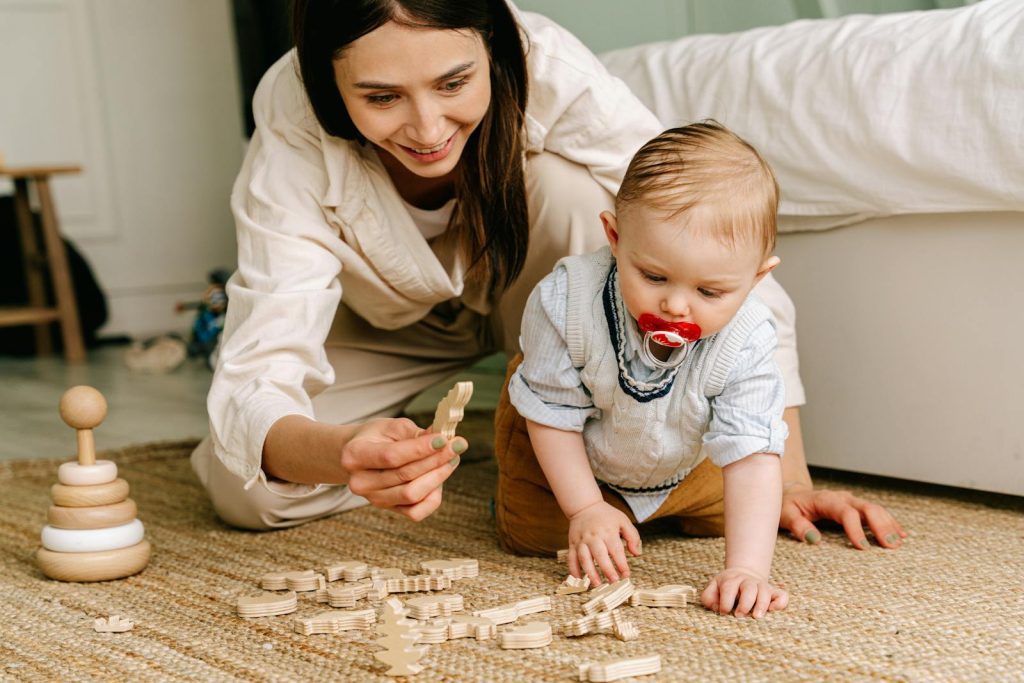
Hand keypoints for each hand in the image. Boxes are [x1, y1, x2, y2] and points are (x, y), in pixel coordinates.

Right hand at [342, 417, 464, 521]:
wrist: (359, 456)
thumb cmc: (376, 437)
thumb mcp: (391, 426)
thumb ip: (415, 433)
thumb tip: (443, 439)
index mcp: (354, 455)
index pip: (392, 456)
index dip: (420, 449)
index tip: (444, 439)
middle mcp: (360, 482)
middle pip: (405, 475)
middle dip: (436, 460)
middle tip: (457, 445)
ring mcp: (374, 499)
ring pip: (412, 495)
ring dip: (438, 476)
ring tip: (452, 458)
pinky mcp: (389, 510)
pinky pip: (416, 512)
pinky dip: (433, 496)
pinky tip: (440, 477)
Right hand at [567, 501, 640, 585]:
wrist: (585, 506)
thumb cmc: (607, 515)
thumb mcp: (623, 521)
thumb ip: (632, 537)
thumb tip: (636, 554)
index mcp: (608, 532)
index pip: (616, 550)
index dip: (621, 564)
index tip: (626, 575)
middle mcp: (594, 537)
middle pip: (600, 555)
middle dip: (607, 570)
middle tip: (614, 582)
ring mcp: (581, 541)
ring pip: (584, 558)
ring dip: (590, 573)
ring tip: (597, 585)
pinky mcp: (572, 543)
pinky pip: (571, 558)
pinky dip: (574, 570)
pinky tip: (579, 580)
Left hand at [701, 567, 787, 617]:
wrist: (742, 575)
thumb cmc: (725, 587)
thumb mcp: (713, 588)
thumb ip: (708, 597)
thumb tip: (717, 608)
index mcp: (731, 580)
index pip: (728, 588)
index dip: (725, 602)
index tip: (723, 612)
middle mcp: (747, 582)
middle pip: (749, 588)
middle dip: (744, 603)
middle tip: (739, 616)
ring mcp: (761, 586)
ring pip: (765, 591)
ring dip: (761, 604)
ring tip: (757, 617)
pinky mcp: (773, 592)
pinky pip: (782, 595)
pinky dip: (780, 602)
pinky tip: (773, 610)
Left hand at [780, 483, 906, 549]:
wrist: (793, 494)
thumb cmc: (789, 506)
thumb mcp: (786, 514)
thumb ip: (797, 526)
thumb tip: (814, 539)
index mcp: (826, 500)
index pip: (846, 513)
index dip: (856, 529)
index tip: (863, 548)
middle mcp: (842, 498)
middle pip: (867, 508)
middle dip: (881, 526)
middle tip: (891, 545)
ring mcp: (851, 502)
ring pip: (875, 510)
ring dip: (888, 525)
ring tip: (899, 543)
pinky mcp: (856, 507)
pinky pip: (876, 513)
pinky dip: (889, 523)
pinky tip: (900, 534)